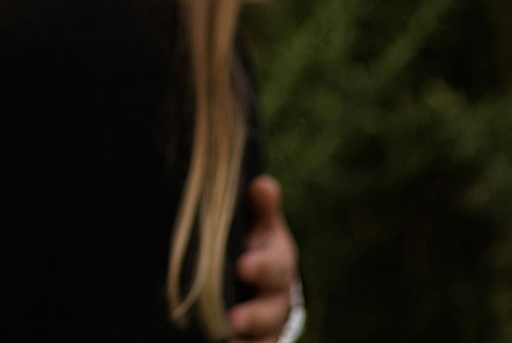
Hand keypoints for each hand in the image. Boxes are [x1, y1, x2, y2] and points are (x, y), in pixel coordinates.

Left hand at [228, 175, 300, 341]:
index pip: (274, 265)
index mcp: (278, 261)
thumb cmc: (256, 242)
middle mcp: (277, 296)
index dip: (260, 266)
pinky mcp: (260, 338)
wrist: (265, 278)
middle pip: (271, 309)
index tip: (241, 265)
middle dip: (253, 315)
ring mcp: (269, 322)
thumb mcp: (260, 223)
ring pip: (266, 336)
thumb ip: (260, 208)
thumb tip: (263, 184)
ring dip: (250, 340)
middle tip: (233, 319)